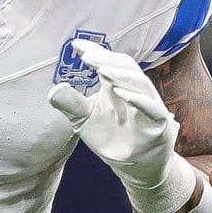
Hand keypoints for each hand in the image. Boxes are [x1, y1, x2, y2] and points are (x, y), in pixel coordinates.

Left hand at [48, 40, 187, 212]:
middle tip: (87, 56)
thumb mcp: (85, 119)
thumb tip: (53, 89)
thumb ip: (71, 104)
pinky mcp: (158, 124)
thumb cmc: (111, 137)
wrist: (134, 166)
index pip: (109, 62)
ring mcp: (149, 106)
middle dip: (107, 59)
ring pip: (139, 83)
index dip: (94, 51)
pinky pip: (151, 108)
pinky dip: (138, 100)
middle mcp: (135, 91)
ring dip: (121, 75)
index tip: (75, 45)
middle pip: (125, 67)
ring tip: (102, 69)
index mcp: (118, 85)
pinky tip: (121, 93)